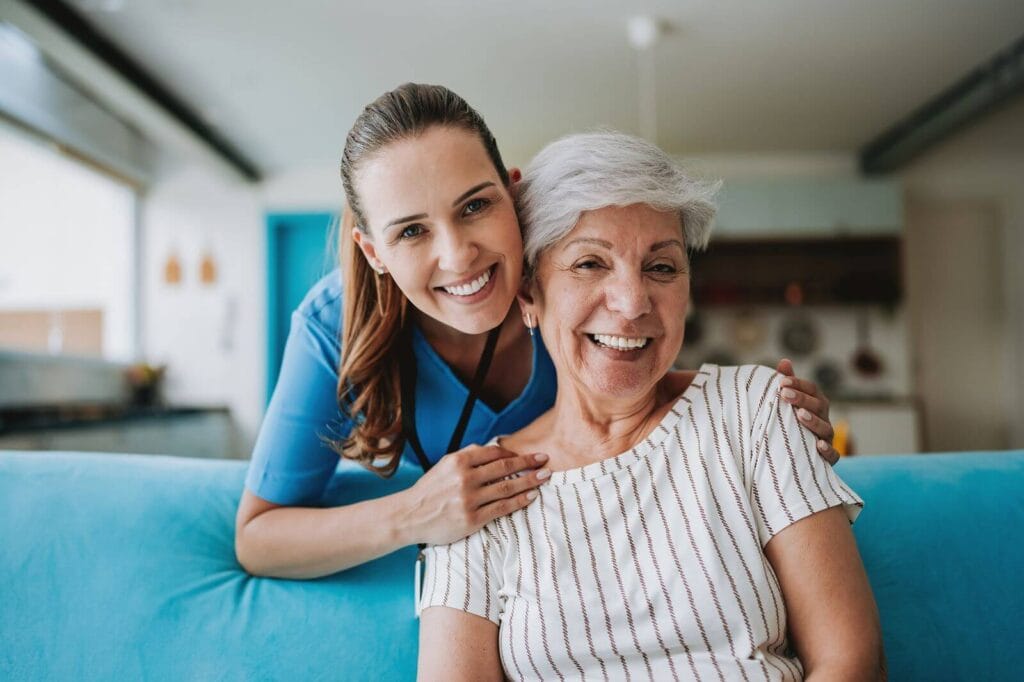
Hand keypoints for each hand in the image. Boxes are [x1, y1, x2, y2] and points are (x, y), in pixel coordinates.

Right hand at [401, 444, 548, 545]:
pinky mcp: (472, 519)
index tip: (529, 455)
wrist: (409, 516)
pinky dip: (519, 501)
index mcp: (458, 461)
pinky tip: (531, 497)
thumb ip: (467, 456)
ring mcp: (469, 499)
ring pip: (507, 487)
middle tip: (545, 461)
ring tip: (544, 477)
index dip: (515, 453)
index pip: (494, 453)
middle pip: (505, 468)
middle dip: (528, 464)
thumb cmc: (429, 490)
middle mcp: (465, 478)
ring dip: (529, 482)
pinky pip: (502, 508)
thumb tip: (493, 449)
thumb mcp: (444, 466)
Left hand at [776, 359, 838, 464]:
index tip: (781, 382)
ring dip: (813, 421)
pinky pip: (833, 455)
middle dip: (802, 399)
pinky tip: (818, 445)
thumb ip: (788, 382)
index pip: (812, 389)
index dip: (798, 384)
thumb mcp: (790, 402)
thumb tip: (784, 361)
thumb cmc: (794, 422)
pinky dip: (827, 451)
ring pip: (825, 428)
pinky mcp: (829, 457)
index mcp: (816, 403)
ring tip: (800, 415)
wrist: (799, 453)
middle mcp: (824, 418)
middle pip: (818, 405)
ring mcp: (827, 437)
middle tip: (784, 394)